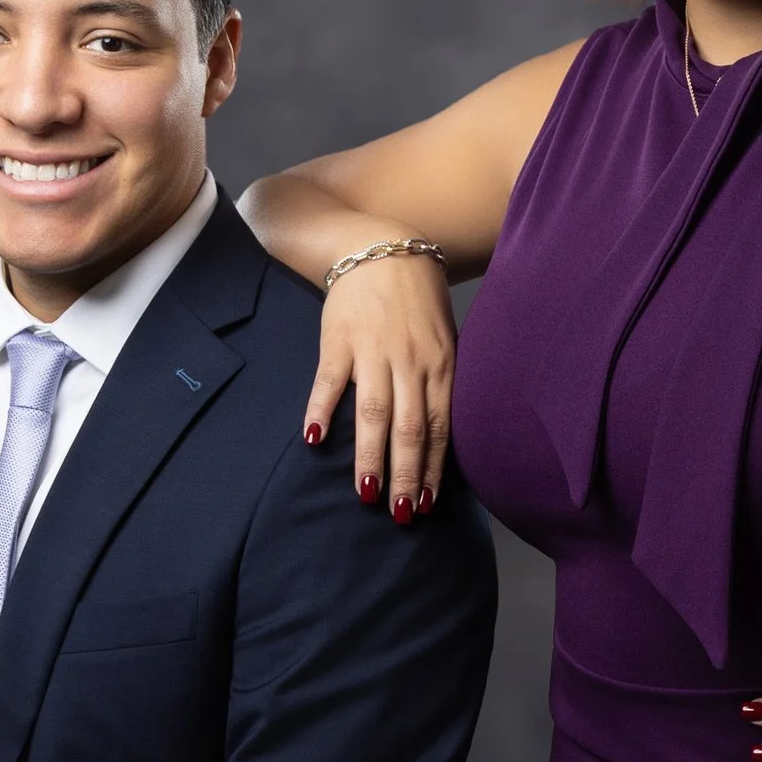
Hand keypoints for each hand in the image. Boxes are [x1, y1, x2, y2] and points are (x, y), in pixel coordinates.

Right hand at [303, 250, 455, 523]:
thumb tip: (445, 438)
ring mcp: (373, 350)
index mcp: (440, 364)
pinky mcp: (339, 338)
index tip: (425, 504)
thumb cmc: (417, 300)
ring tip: (365, 493)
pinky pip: (330, 380)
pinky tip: (315, 439)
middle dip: (405, 474)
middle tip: (399, 513)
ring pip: (374, 411)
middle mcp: (410, 361)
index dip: (432, 468)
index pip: (439, 426)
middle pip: (409, 427)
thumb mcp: (445, 338)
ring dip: (370, 455)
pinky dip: (322, 409)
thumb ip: (443, 383)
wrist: (381, 247)